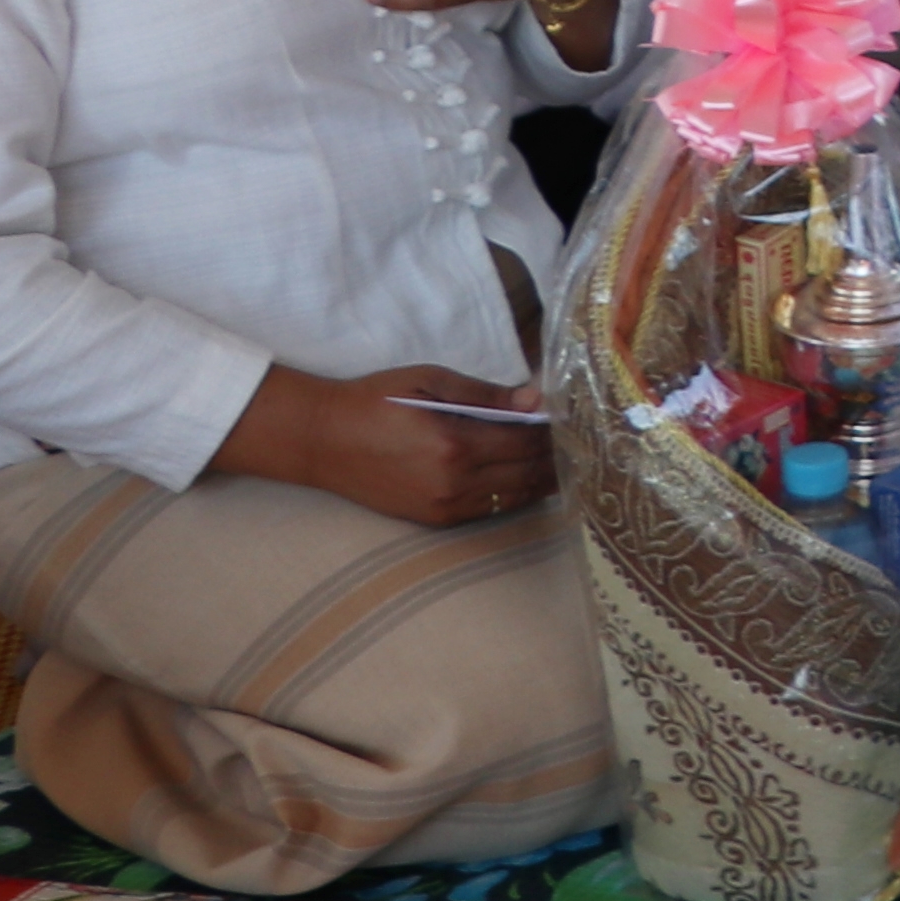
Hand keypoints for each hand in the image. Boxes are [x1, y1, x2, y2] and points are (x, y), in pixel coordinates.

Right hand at [217, 361, 552, 528]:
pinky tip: (529, 479)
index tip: (574, 417)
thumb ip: (486, 394)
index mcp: (456, 444)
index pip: (528, 440)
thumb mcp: (429, 381)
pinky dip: (515, 495)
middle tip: (578, 439)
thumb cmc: (375, 400)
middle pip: (529, 471)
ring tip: (564, 460)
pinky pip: (490, 511)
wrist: (320, 440)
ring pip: (515, 496)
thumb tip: (536, 399)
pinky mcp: (433, 519)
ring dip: (543, 478)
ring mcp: (444, 505)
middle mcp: (454, 482)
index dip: (554, 429)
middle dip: (556, 454)